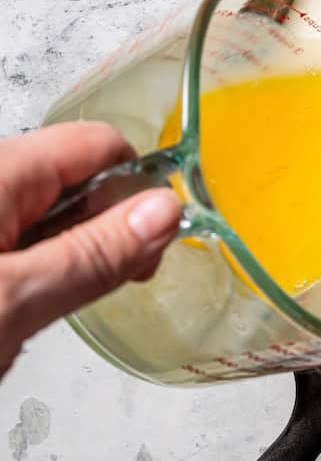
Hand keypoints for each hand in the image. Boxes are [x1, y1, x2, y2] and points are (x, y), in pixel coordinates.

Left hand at [0, 122, 180, 378]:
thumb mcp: (14, 299)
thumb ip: (94, 254)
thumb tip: (164, 211)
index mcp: (0, 171)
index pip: (101, 146)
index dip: (139, 188)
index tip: (152, 243)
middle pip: (78, 183)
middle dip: (103, 235)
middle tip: (96, 288)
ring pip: (49, 222)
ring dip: (64, 264)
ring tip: (34, 313)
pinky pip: (19, 248)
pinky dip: (31, 278)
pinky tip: (12, 314)